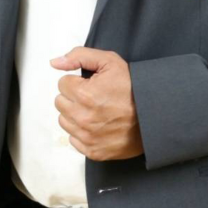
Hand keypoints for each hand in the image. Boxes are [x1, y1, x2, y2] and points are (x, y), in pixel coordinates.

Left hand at [50, 46, 143, 161]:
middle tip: (92, 96)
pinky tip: (97, 124)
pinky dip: (81, 132)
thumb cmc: (132, 87)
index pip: (62, 84)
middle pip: (60, 102)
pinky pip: (73, 139)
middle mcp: (83, 118)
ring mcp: (87, 137)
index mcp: (84, 94)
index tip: (91, 84)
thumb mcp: (109, 61)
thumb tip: (54, 63)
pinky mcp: (92, 151)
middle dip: (73, 96)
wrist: (152, 114)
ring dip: (75, 113)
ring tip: (95, 109)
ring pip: (64, 121)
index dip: (77, 81)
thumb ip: (79, 56)